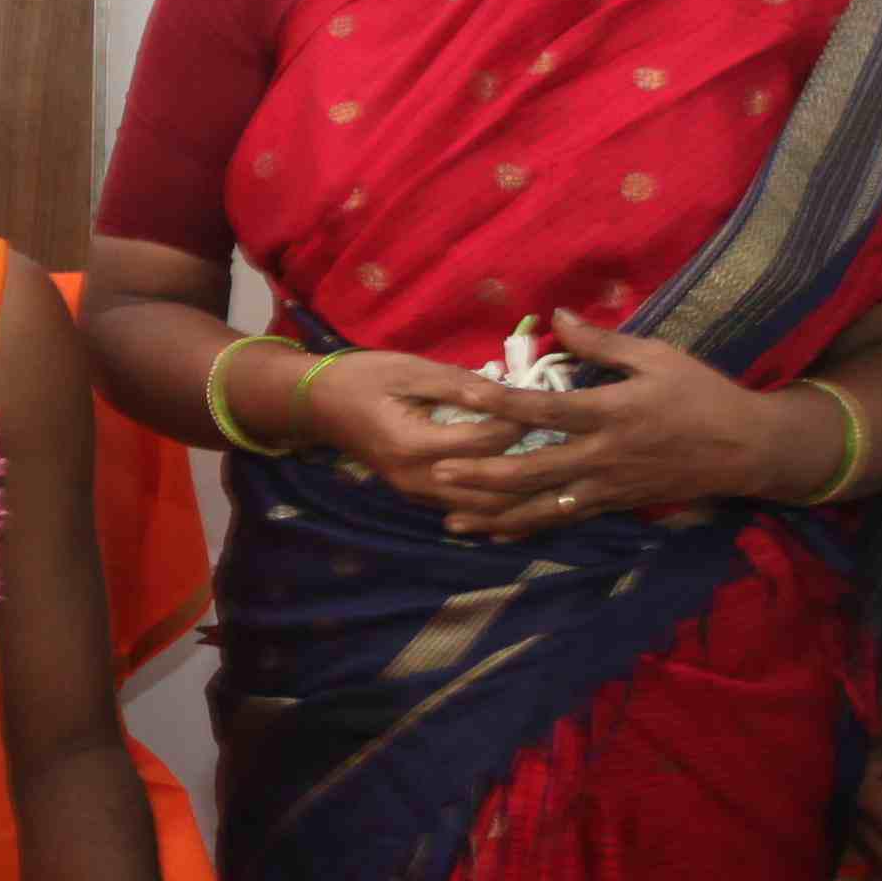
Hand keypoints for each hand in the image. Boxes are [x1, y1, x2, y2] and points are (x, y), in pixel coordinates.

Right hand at [278, 342, 532, 503]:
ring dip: (519, 495)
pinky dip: (498, 506)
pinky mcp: (418, 496)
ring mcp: (417, 493)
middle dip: (531, 468)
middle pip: (492, 489)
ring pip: (483, 510)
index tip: (549, 405)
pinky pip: (467, 511)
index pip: (486, 442)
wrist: (317, 405)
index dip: (522, 424)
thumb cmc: (362, 377)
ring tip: (553, 471)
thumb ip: (461, 384)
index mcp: (416, 444)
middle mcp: (418, 479)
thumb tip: (510, 392)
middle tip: (564, 444)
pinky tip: (524, 494)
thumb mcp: (410, 369)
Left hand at [415, 313, 795, 540]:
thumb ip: (602, 342)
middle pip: (531, 470)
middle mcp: (602, 456)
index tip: (462, 394)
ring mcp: (606, 487)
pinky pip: (562, 520)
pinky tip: (495, 534)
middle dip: (481, 473)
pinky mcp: (613, 505)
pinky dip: (526, 529)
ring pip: (541, 507)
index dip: (500, 403)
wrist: (745, 449)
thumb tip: (556, 316)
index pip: (544, 410)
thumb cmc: (701, 395)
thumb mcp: (657, 356)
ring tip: (449, 518)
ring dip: (494, 514)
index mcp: (610, 413)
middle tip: (436, 470)